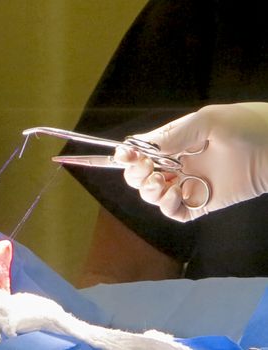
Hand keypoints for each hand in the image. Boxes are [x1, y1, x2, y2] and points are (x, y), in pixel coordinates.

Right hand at [115, 102, 267, 221]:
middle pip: (140, 177)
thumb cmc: (246, 126)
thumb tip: (140, 149)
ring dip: (149, 191)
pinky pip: (175, 213)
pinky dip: (167, 207)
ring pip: (152, 196)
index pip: (140, 153)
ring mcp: (188, 185)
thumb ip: (172, 135)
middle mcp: (176, 165)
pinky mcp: (201, 203)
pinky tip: (177, 194)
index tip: (124, 156)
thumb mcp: (206, 121)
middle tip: (148, 168)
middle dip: (136, 174)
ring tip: (163, 182)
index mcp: (174, 144)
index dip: (128, 156)